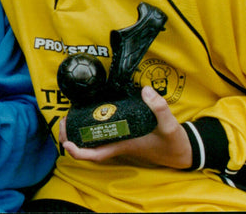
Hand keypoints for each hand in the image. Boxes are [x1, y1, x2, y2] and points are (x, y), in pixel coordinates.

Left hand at [59, 86, 191, 168]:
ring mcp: (118, 140)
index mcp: (123, 145)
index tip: (66, 144)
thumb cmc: (173, 143)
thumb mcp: (170, 126)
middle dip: (70, 138)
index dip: (78, 152)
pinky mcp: (123, 134)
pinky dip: (90, 126)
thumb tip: (146, 91)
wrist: (183, 151)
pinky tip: (88, 114)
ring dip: (77, 132)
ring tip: (69, 117)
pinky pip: (101, 134)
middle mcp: (117, 143)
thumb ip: (159, 108)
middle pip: (87, 148)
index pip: (95, 155)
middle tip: (63, 122)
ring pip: (91, 141)